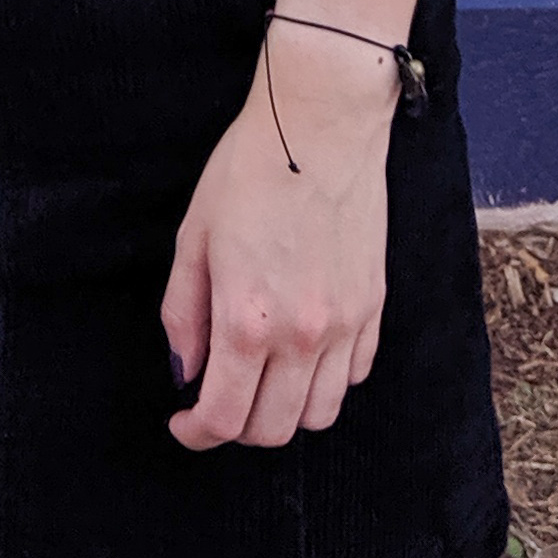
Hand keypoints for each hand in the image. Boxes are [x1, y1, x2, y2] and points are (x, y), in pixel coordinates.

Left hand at [160, 26, 393, 451]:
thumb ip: (184, 313)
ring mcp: (345, 323)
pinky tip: (302, 352)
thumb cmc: (249, 170)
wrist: (321, 124)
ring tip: (262, 380)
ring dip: (285, 411)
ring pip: (320, 414)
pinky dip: (326, 381)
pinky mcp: (374, 305)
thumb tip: (184, 371)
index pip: (224, 417)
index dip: (197, 434)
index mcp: (247, 319)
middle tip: (217, 401)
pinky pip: (354, 374)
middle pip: (273, 429)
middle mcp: (302, 334)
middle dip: (237, 428)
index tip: (184, 423)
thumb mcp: (194, 237)